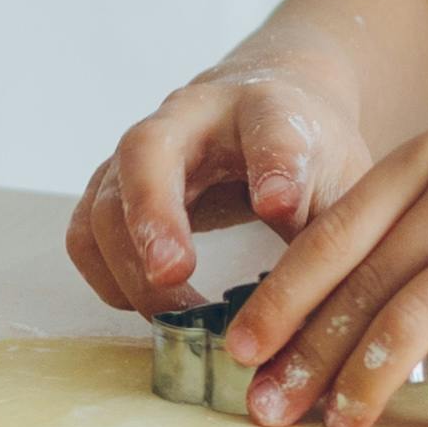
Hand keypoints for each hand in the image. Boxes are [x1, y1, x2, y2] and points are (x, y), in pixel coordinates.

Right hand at [64, 58, 377, 314]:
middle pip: (149, 152)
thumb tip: (325, 317)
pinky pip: (86, 234)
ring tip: (178, 316)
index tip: (279, 205)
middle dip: (154, 214)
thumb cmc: (306, 153)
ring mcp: (139, 153)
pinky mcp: (113, 188)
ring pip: (107, 201)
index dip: (274, 166)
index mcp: (264, 109)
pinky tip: (149, 308)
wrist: (265, 112)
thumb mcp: (341, 180)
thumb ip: (333, 235)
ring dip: (130, 266)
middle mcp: (187, 118)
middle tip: (173, 272)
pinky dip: (107, 277)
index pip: (269, 129)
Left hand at [221, 123, 427, 426]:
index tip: (242, 350)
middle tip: (268, 406)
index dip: (281, 298)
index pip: (334, 233)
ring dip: (364, 384)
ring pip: (408, 321)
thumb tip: (336, 313)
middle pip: (361, 282)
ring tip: (341, 423)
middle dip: (304, 354)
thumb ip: (423, 231)